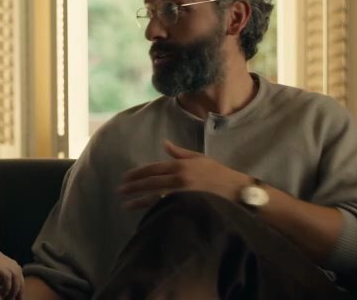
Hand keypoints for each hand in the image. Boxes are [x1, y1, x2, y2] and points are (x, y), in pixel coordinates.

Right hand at [0, 248, 22, 299]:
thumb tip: (1, 285)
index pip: (13, 267)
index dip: (17, 281)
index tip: (16, 294)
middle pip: (17, 269)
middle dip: (20, 285)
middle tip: (19, 298)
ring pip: (15, 272)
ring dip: (16, 286)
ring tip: (12, 298)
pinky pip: (7, 275)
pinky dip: (8, 285)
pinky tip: (4, 293)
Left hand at [117, 140, 249, 208]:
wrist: (236, 191)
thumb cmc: (218, 174)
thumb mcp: (199, 158)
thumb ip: (180, 152)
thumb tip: (164, 143)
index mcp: (180, 165)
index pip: (153, 169)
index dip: (137, 173)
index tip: (125, 177)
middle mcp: (178, 178)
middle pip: (150, 182)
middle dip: (133, 187)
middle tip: (120, 191)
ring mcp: (182, 194)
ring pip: (154, 197)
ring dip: (138, 201)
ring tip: (126, 204)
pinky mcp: (186, 207)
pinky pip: (165, 208)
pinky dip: (153, 210)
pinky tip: (144, 213)